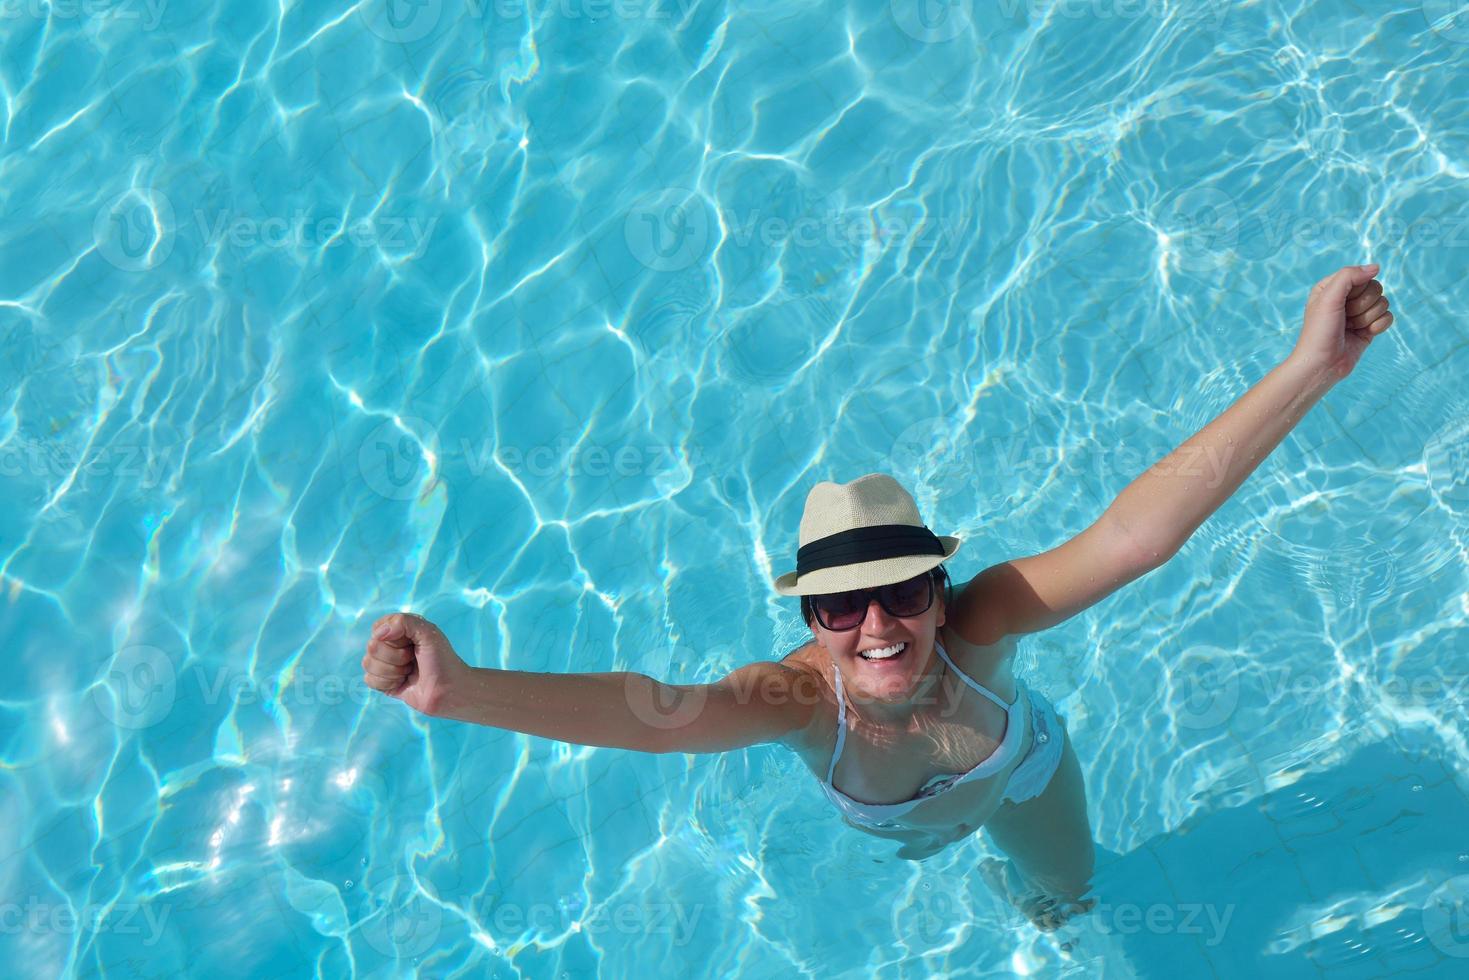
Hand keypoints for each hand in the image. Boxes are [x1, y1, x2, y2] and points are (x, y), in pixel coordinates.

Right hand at [362, 612, 467, 715]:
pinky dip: (387, 683)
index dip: (394, 638)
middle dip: (396, 657)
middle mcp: (390, 644)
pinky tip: (402, 683)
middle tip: (414, 660)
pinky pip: (369, 680)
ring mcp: (385, 663)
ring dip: (393, 671)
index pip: (378, 628)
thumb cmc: (442, 660)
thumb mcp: (429, 633)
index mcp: (400, 629)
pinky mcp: (383, 682)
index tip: (412, 643)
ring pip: (368, 664)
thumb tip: (378, 634)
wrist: (449, 690)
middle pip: (372, 647)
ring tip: (410, 671)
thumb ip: (404, 622)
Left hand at [1288, 263, 1394, 379]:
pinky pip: (1388, 317)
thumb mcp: (1328, 298)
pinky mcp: (1369, 327)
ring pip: (1383, 303)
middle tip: (1345, 318)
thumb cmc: (1320, 331)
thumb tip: (1376, 267)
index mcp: (1332, 286)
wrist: (1323, 364)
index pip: (1361, 276)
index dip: (1355, 291)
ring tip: (1350, 329)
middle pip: (1376, 288)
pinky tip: (1364, 334)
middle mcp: (1346, 297)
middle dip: (1362, 305)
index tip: (1340, 304)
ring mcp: (1359, 313)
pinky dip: (1378, 326)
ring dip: (1367, 318)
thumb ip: (1349, 276)